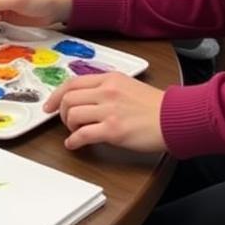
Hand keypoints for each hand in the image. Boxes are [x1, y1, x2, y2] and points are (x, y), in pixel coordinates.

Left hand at [44, 73, 165, 152]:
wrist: (175, 118)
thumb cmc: (156, 105)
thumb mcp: (128, 85)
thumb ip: (106, 87)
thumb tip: (87, 97)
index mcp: (108, 79)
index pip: (72, 83)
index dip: (56, 95)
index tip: (49, 105)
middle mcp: (106, 91)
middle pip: (68, 98)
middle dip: (61, 112)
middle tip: (65, 121)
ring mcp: (108, 110)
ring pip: (72, 115)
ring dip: (68, 127)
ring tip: (75, 132)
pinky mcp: (113, 130)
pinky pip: (82, 135)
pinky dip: (74, 141)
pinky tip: (75, 145)